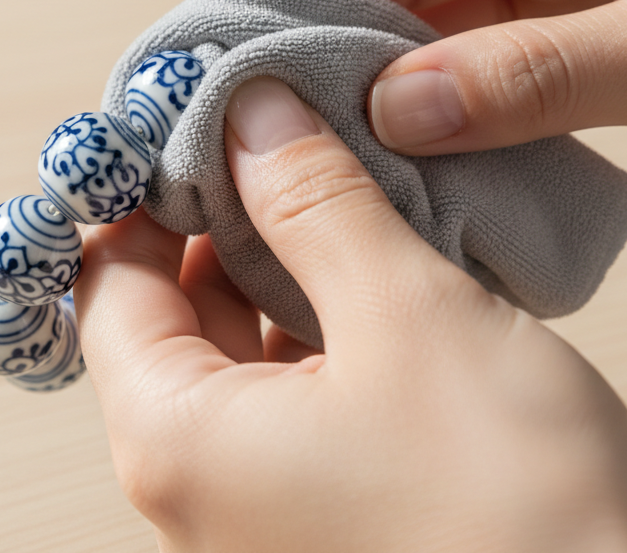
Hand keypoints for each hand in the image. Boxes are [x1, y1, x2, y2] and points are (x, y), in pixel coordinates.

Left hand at [75, 77, 626, 551]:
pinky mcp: (332, 509)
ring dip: (285, 261)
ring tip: (344, 182)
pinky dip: (327, 319)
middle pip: (172, 312)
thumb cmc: (515, 513)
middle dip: (225, 214)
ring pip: (243, 349)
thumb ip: (316, 204)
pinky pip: (300, 391)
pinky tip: (382, 265)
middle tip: (287, 131)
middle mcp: (201, 484)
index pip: (111, 281)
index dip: (151, 188)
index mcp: (177, 440)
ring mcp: (264, 504)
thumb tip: (249, 115)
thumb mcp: (407, 316)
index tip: (206, 115)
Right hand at [244, 0, 626, 182]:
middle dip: (329, 20)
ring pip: (424, 3)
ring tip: (310, 130)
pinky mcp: (564, 14)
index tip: (241, 29)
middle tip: (260, 97)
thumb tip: (393, 107)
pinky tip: (388, 139)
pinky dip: (426, 95)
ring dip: (372, 65)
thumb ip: (539, 76)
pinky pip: (467, 50)